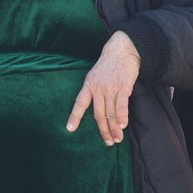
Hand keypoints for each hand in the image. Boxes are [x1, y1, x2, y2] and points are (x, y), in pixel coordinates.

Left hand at [66, 30, 140, 145]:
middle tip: (108, 142)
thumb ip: (95, 91)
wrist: (121, 51)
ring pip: (110, 113)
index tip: (70, 128)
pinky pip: (121, 105)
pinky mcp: (123, 87)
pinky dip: (122, 117)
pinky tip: (122, 125)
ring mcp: (110, 88)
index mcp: (88, 85)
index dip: (74, 116)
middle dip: (103, 130)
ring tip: (117, 138)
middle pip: (98, 114)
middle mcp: (97, 88)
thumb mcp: (95, 76)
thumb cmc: (109, 65)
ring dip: (114, 128)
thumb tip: (98, 107)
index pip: (80, 103)